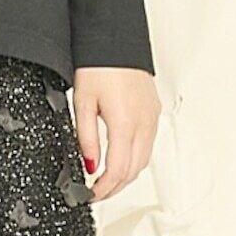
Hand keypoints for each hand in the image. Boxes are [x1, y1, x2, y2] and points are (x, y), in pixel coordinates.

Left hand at [72, 67, 160, 202]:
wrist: (116, 39)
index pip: (117, 170)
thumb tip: (90, 165)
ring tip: (107, 181)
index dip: (104, 190)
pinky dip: (135, 160)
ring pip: (143, 161)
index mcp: (124, 122)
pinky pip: (147, 145)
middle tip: (97, 194)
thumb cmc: (99, 65)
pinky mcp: (153, 112)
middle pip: (133, 171)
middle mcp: (143, 122)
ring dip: (126, 176)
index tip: (91, 196)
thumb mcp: (82, 103)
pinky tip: (121, 160)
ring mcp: (151, 117)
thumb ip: (85, 138)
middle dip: (115, 188)